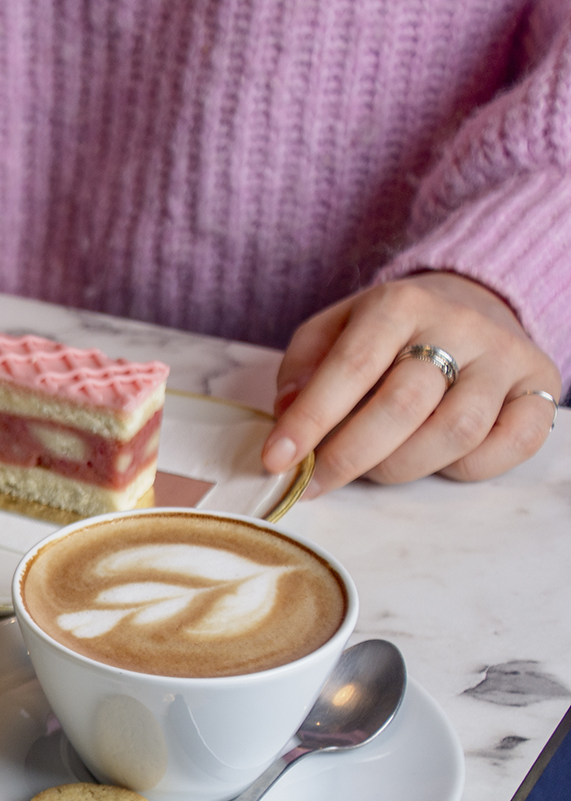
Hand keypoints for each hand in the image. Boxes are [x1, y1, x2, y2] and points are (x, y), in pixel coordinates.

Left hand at [263, 272, 560, 494]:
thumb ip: (303, 368)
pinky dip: (464, 469)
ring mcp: (506, 357)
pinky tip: (433, 461)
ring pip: (455, 433)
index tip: (276, 461)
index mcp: (400, 304)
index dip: (310, 421)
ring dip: (400, 467)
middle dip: (349, 457)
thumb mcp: (333, 330)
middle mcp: (459, 325)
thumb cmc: (388, 332)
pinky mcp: (541, 387)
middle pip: (404, 406)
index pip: (352, 368)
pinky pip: (508, 447)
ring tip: (372, 468)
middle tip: (317, 481)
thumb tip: (289, 415)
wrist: (471, 302)